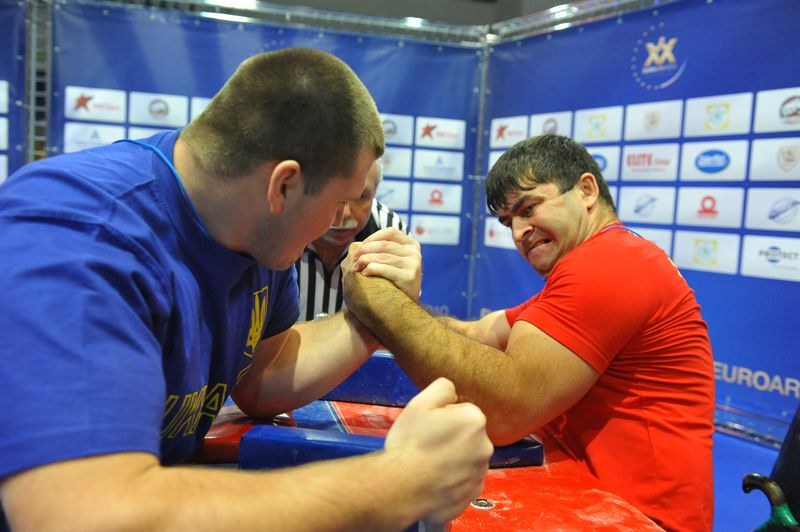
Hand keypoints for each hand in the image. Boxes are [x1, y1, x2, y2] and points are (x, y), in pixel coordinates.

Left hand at [348, 227, 421, 302]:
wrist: (402, 309)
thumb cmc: (391, 283)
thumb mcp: (390, 262)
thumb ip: (380, 250)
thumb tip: (355, 245)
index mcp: (411, 244)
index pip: (390, 232)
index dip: (372, 238)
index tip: (360, 248)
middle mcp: (415, 252)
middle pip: (384, 245)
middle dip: (365, 251)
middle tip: (354, 260)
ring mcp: (414, 264)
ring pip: (383, 256)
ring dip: (364, 260)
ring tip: (356, 267)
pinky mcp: (410, 277)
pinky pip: (385, 269)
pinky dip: (372, 269)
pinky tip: (364, 274)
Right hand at [384, 378, 492, 523]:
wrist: (401, 488)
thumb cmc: (410, 443)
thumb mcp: (419, 403)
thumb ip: (442, 388)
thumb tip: (453, 393)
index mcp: (475, 420)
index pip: (461, 411)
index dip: (442, 417)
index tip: (428, 427)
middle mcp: (485, 446)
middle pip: (467, 435)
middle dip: (451, 437)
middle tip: (427, 445)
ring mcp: (480, 473)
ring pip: (466, 458)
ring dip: (453, 459)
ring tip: (428, 465)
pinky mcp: (473, 494)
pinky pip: (464, 481)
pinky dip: (453, 480)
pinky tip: (434, 481)